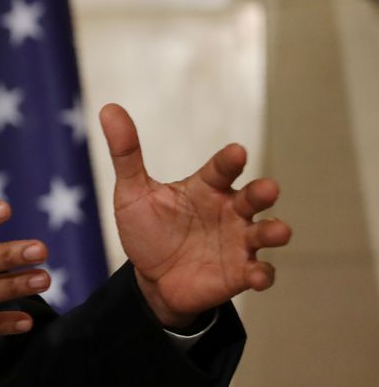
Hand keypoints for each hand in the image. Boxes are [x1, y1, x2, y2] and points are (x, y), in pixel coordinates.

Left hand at [101, 104, 291, 328]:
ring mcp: (238, 243)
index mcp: (205, 188)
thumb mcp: (132, 192)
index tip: (237, 152)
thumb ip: (126, 153)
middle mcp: (229, 211)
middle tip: (268, 188)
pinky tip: (257, 276)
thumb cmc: (148, 229)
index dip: (230, 161)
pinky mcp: (239, 273)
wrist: (151, 277)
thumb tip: (109, 109)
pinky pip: (259, 272)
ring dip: (273, 231)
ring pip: (263, 233)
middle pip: (252, 198)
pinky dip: (262, 274)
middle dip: (262, 193)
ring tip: (278, 231)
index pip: (221, 169)